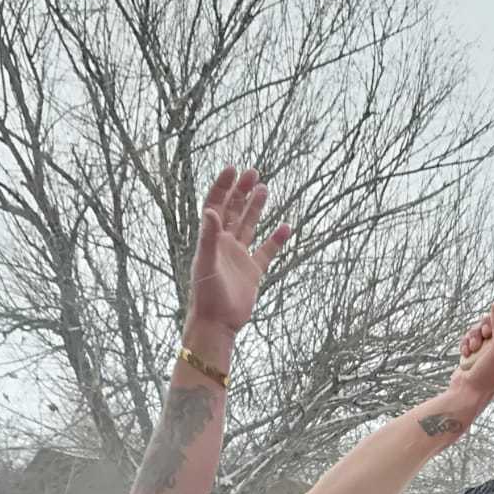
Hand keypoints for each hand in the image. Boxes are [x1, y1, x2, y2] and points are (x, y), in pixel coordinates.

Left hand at [186, 166, 290, 336]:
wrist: (218, 324)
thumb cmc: (207, 296)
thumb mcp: (206, 264)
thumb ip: (209, 237)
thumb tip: (211, 211)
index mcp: (211, 239)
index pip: (215, 205)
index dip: (223, 187)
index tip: (234, 169)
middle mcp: (224, 244)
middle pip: (233, 210)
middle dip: (241, 191)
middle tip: (253, 172)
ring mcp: (239, 256)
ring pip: (249, 226)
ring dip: (256, 207)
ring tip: (265, 188)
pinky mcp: (253, 271)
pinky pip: (266, 251)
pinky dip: (276, 239)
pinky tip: (286, 227)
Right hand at [446, 301, 493, 412]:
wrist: (467, 395)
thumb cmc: (488, 378)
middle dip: (485, 326)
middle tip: (484, 334)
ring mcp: (488, 350)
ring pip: (480, 329)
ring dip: (474, 335)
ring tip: (473, 347)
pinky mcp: (475, 353)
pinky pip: (470, 337)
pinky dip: (466, 343)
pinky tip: (466, 352)